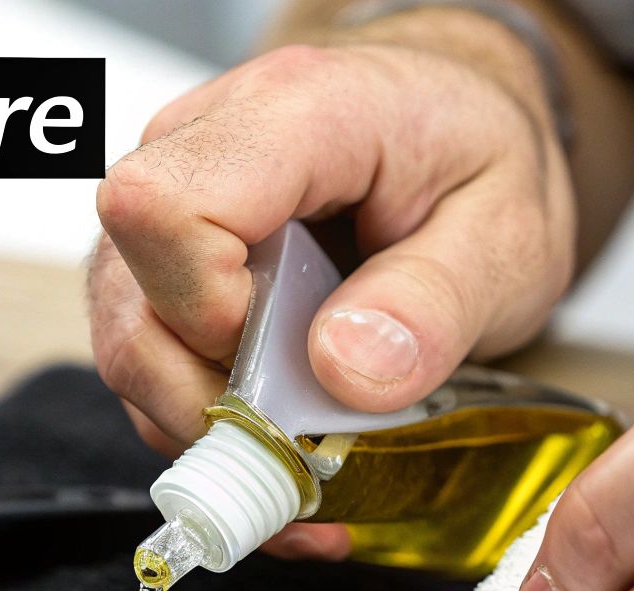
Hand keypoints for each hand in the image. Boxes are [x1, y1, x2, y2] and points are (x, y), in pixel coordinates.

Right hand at [88, 12, 575, 553]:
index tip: (299, 357)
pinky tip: (283, 423)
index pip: (166, 210)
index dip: (214, 314)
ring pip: (127, 345)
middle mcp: (198, 146)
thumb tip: (341, 367)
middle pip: (132, 303)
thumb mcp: (506, 232)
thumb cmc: (477, 158)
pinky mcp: (158, 260)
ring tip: (308, 433)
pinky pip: (146, 359)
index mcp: (290, 115)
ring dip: (213, 419)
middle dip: (217, 397)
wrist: (457, 123)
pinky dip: (209, 416)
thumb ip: (434, 301)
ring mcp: (167, 206)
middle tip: (319, 419)